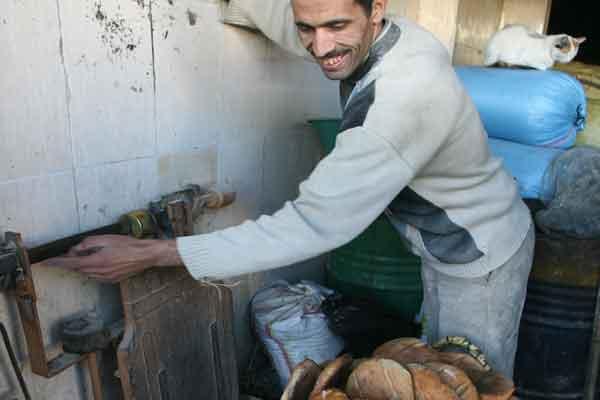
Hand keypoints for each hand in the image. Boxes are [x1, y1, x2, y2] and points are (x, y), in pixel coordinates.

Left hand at [40, 235, 181, 282]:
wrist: (146, 255)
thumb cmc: (128, 244)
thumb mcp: (105, 239)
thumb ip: (87, 244)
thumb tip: (75, 250)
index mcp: (96, 261)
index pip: (71, 264)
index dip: (57, 263)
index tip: (46, 263)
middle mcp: (99, 273)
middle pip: (78, 269)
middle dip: (72, 262)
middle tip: (72, 253)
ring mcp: (106, 278)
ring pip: (87, 273)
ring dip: (84, 266)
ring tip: (90, 255)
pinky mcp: (112, 280)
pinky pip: (96, 276)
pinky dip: (93, 269)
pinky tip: (100, 261)